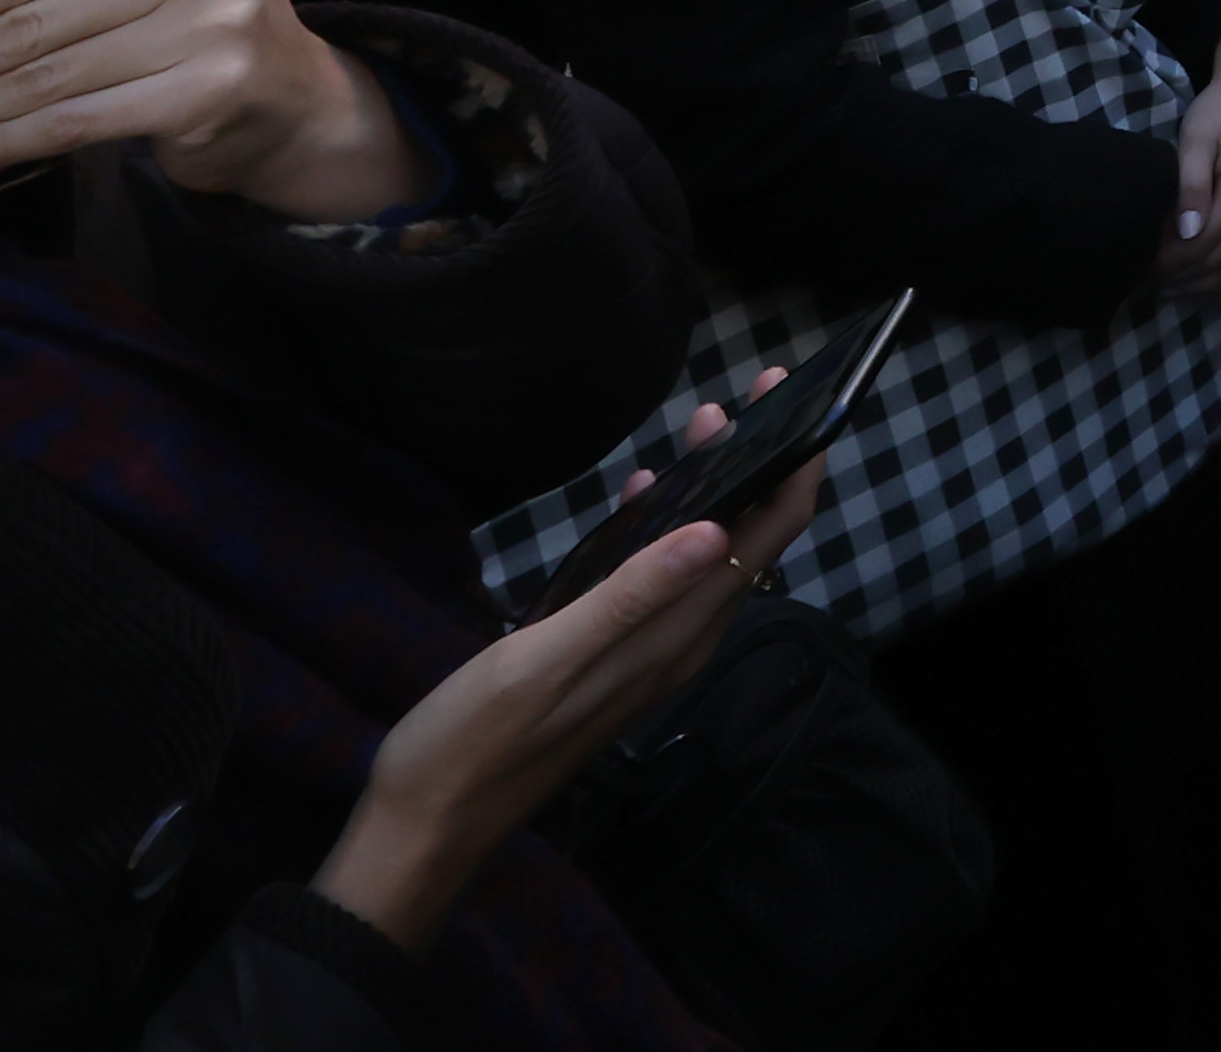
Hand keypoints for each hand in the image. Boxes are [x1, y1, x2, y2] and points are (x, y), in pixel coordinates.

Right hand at [315, 438, 819, 947]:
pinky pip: (661, 582)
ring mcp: (645, 656)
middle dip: (761, 465)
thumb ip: (631, 597)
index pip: (766, 540)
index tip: (794, 400)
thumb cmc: (473, 743)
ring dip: (717, 491)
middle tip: (745, 396)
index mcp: (673, 640)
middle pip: (747, 541)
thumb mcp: (546, 659)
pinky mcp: (610, 661)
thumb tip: (715, 532)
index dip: (793, 468)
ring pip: (705, 558)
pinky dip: (665, 529)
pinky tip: (644, 497)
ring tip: (706, 426)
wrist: (426, 824)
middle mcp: (676, 647)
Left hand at [1171, 22, 1220, 286]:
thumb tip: (1187, 232)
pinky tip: (1209, 280)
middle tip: (1152, 281)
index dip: (1172, 261)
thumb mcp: (1198, 135)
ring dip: (1206, 281)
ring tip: (1173, 286)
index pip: (1203, 243)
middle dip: (1185, 276)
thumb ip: (1192, 183)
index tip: (1145, 267)